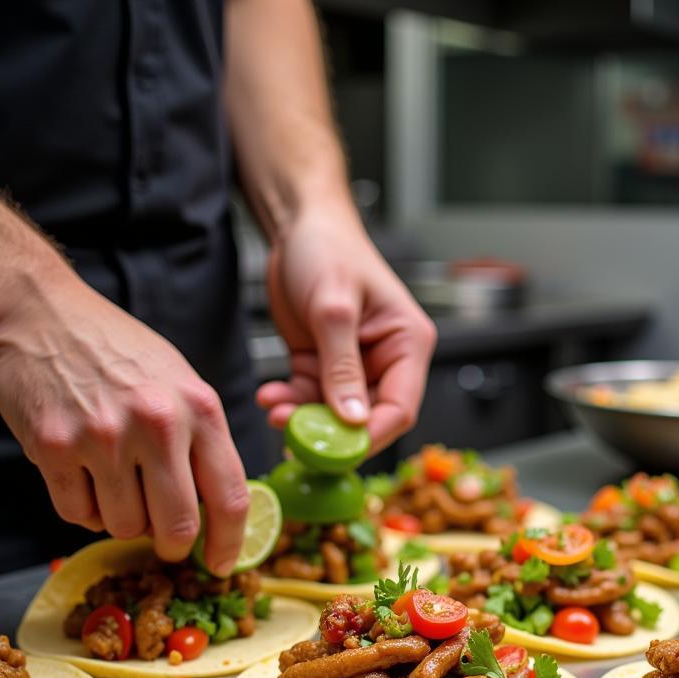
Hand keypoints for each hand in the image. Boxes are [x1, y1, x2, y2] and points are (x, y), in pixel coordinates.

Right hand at [0, 271, 249, 575]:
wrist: (41, 315)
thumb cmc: (119, 353)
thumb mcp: (182, 384)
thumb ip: (203, 442)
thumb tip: (219, 512)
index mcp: (200, 408)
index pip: (231, 497)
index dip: (230, 543)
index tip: (222, 565)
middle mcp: (157, 424)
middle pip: (178, 527)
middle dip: (173, 545)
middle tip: (165, 538)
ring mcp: (103, 438)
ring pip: (124, 527)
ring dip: (121, 520)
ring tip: (115, 481)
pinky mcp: (54, 448)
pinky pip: (77, 515)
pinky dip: (82, 508)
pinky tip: (82, 474)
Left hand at [256, 204, 436, 452]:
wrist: (298, 226)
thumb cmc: (328, 249)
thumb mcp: (333, 308)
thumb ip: (342, 366)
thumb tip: (352, 419)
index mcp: (407, 344)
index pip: (401, 408)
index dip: (372, 435)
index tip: (338, 451)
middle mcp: (386, 360)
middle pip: (367, 418)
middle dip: (330, 432)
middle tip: (296, 438)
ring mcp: (354, 367)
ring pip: (333, 414)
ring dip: (303, 419)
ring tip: (275, 411)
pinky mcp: (324, 365)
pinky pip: (309, 398)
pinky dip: (290, 403)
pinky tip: (270, 396)